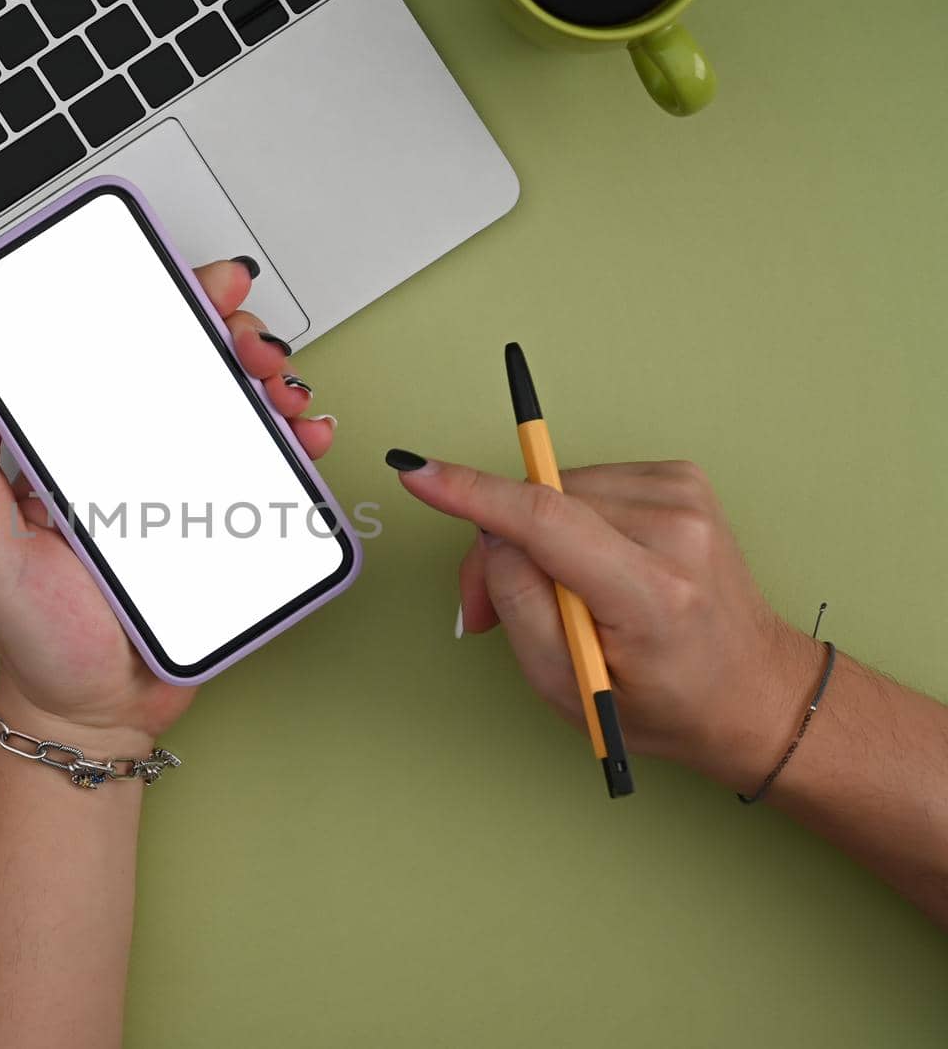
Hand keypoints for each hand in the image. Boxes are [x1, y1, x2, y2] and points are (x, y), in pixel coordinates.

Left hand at [0, 259, 334, 750]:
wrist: (93, 713)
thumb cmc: (35, 636)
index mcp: (78, 449)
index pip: (119, 355)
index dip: (159, 306)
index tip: (191, 285)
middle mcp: (135, 457)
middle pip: (191, 369)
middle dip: (231, 333)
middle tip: (247, 340)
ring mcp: (185, 490)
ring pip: (238, 411)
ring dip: (270, 381)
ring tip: (279, 387)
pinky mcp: (224, 528)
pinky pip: (269, 477)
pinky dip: (296, 445)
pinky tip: (304, 435)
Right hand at [391, 456, 824, 789]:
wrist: (753, 690)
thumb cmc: (668, 701)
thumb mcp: (570, 688)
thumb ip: (519, 607)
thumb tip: (490, 534)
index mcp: (653, 591)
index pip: (546, 521)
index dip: (473, 494)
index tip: (418, 471)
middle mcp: (676, 531)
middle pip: (540, 506)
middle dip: (497, 550)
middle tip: (488, 611)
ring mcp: (685, 497)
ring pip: (557, 491)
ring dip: (533, 535)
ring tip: (553, 595)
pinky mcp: (682, 478)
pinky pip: (586, 485)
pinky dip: (570, 520)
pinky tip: (588, 563)